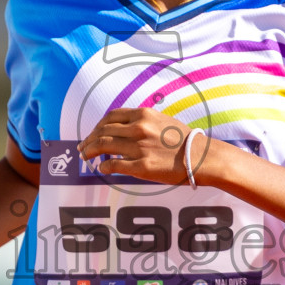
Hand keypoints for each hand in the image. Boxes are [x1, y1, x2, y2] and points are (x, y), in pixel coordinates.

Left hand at [77, 107, 206, 184]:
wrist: (201, 157)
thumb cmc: (184, 140)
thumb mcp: (162, 121)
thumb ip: (142, 122)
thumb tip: (124, 130)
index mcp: (143, 115)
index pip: (110, 117)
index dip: (97, 126)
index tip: (92, 133)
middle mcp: (138, 129)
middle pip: (103, 131)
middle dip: (89, 140)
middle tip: (83, 147)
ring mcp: (139, 147)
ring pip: (103, 146)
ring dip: (90, 152)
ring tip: (85, 158)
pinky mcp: (141, 166)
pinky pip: (113, 165)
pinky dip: (104, 167)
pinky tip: (102, 169)